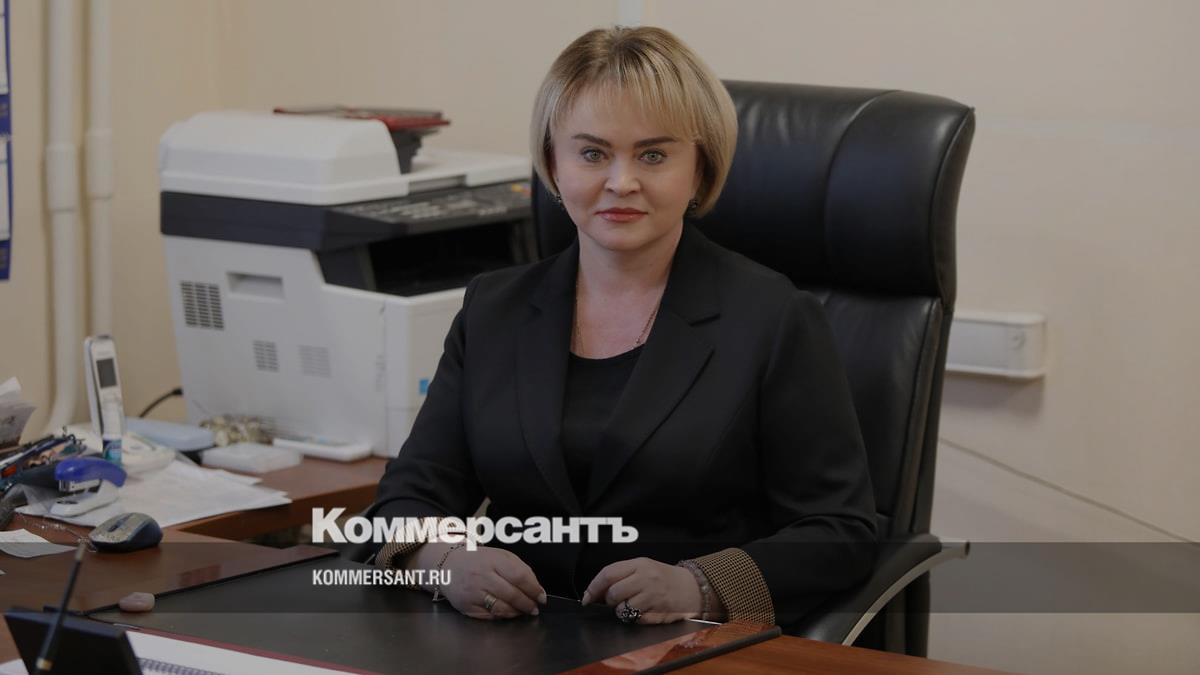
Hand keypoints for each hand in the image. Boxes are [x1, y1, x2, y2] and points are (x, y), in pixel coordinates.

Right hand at [411, 543, 546, 619]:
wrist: (448, 565)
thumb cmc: (479, 561)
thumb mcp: (500, 556)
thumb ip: (520, 569)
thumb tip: (537, 589)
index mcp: (493, 560)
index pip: (519, 576)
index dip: (534, 589)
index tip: (541, 596)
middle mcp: (481, 576)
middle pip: (511, 594)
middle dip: (527, 604)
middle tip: (534, 608)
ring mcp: (473, 592)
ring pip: (501, 608)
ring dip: (516, 612)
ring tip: (523, 611)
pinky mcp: (466, 606)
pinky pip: (489, 616)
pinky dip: (502, 616)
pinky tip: (507, 612)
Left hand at [581, 557, 700, 623]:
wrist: (693, 588)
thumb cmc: (664, 579)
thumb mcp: (644, 568)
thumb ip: (622, 575)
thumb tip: (596, 591)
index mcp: (639, 564)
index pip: (608, 574)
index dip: (593, 587)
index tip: (586, 598)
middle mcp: (645, 578)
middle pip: (613, 593)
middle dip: (610, 601)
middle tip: (618, 601)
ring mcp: (652, 596)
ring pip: (623, 609)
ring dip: (623, 611)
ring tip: (634, 606)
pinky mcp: (658, 612)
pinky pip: (636, 620)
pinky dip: (636, 619)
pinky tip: (645, 612)